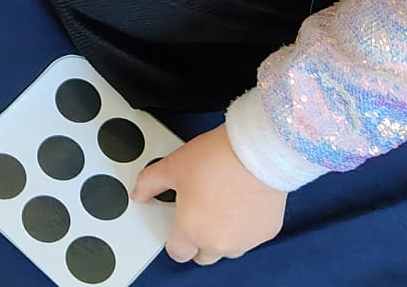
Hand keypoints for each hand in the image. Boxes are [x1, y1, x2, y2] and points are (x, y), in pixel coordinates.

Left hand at [133, 126, 286, 264]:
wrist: (258, 150)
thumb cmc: (219, 158)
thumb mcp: (172, 166)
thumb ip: (149, 183)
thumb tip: (139, 193)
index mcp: (191, 231)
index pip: (177, 253)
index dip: (176, 239)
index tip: (178, 226)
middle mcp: (218, 242)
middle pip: (203, 256)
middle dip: (199, 239)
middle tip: (200, 212)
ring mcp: (245, 239)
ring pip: (229, 249)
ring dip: (224, 236)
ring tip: (222, 205)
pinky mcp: (266, 231)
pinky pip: (251, 237)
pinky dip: (246, 226)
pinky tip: (242, 203)